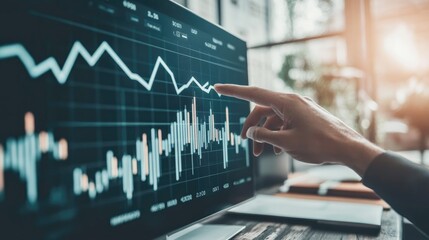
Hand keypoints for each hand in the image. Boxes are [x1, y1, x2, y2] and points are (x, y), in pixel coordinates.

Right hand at [214, 84, 383, 175]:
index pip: (253, 94)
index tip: (218, 88)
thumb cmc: (320, 144)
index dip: (233, 91)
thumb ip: (264, 136)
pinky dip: (277, 134)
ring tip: (262, 153)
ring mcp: (299, 108)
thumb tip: (251, 132)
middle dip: (251, 127)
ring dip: (265, 135)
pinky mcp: (305, 116)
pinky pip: (285, 122)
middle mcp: (292, 101)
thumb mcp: (286, 142)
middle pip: (262, 110)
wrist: (348, 147)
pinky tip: (278, 150)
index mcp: (286, 102)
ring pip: (273, 119)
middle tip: (244, 143)